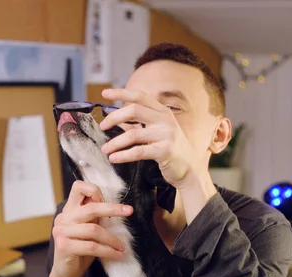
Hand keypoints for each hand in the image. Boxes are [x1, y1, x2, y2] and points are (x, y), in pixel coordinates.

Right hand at [49, 180, 132, 276]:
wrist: (66, 273)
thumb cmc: (81, 249)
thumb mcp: (89, 229)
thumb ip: (95, 216)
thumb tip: (116, 206)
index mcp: (69, 209)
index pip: (78, 187)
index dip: (94, 190)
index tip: (109, 199)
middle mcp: (63, 218)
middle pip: (90, 208)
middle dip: (112, 209)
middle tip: (129, 211)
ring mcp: (61, 231)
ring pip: (94, 230)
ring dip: (112, 239)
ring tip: (122, 246)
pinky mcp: (64, 246)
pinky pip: (92, 246)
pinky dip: (108, 251)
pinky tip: (117, 254)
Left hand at [99, 88, 216, 223]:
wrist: (189, 169)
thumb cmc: (169, 149)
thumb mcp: (156, 131)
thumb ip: (139, 124)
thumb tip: (114, 120)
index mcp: (162, 111)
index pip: (139, 96)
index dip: (121, 93)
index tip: (104, 93)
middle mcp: (165, 119)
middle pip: (133, 110)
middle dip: (114, 118)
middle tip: (102, 126)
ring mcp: (166, 134)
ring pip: (133, 134)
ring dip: (115, 142)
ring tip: (104, 149)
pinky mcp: (165, 151)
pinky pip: (138, 151)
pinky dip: (123, 155)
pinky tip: (114, 158)